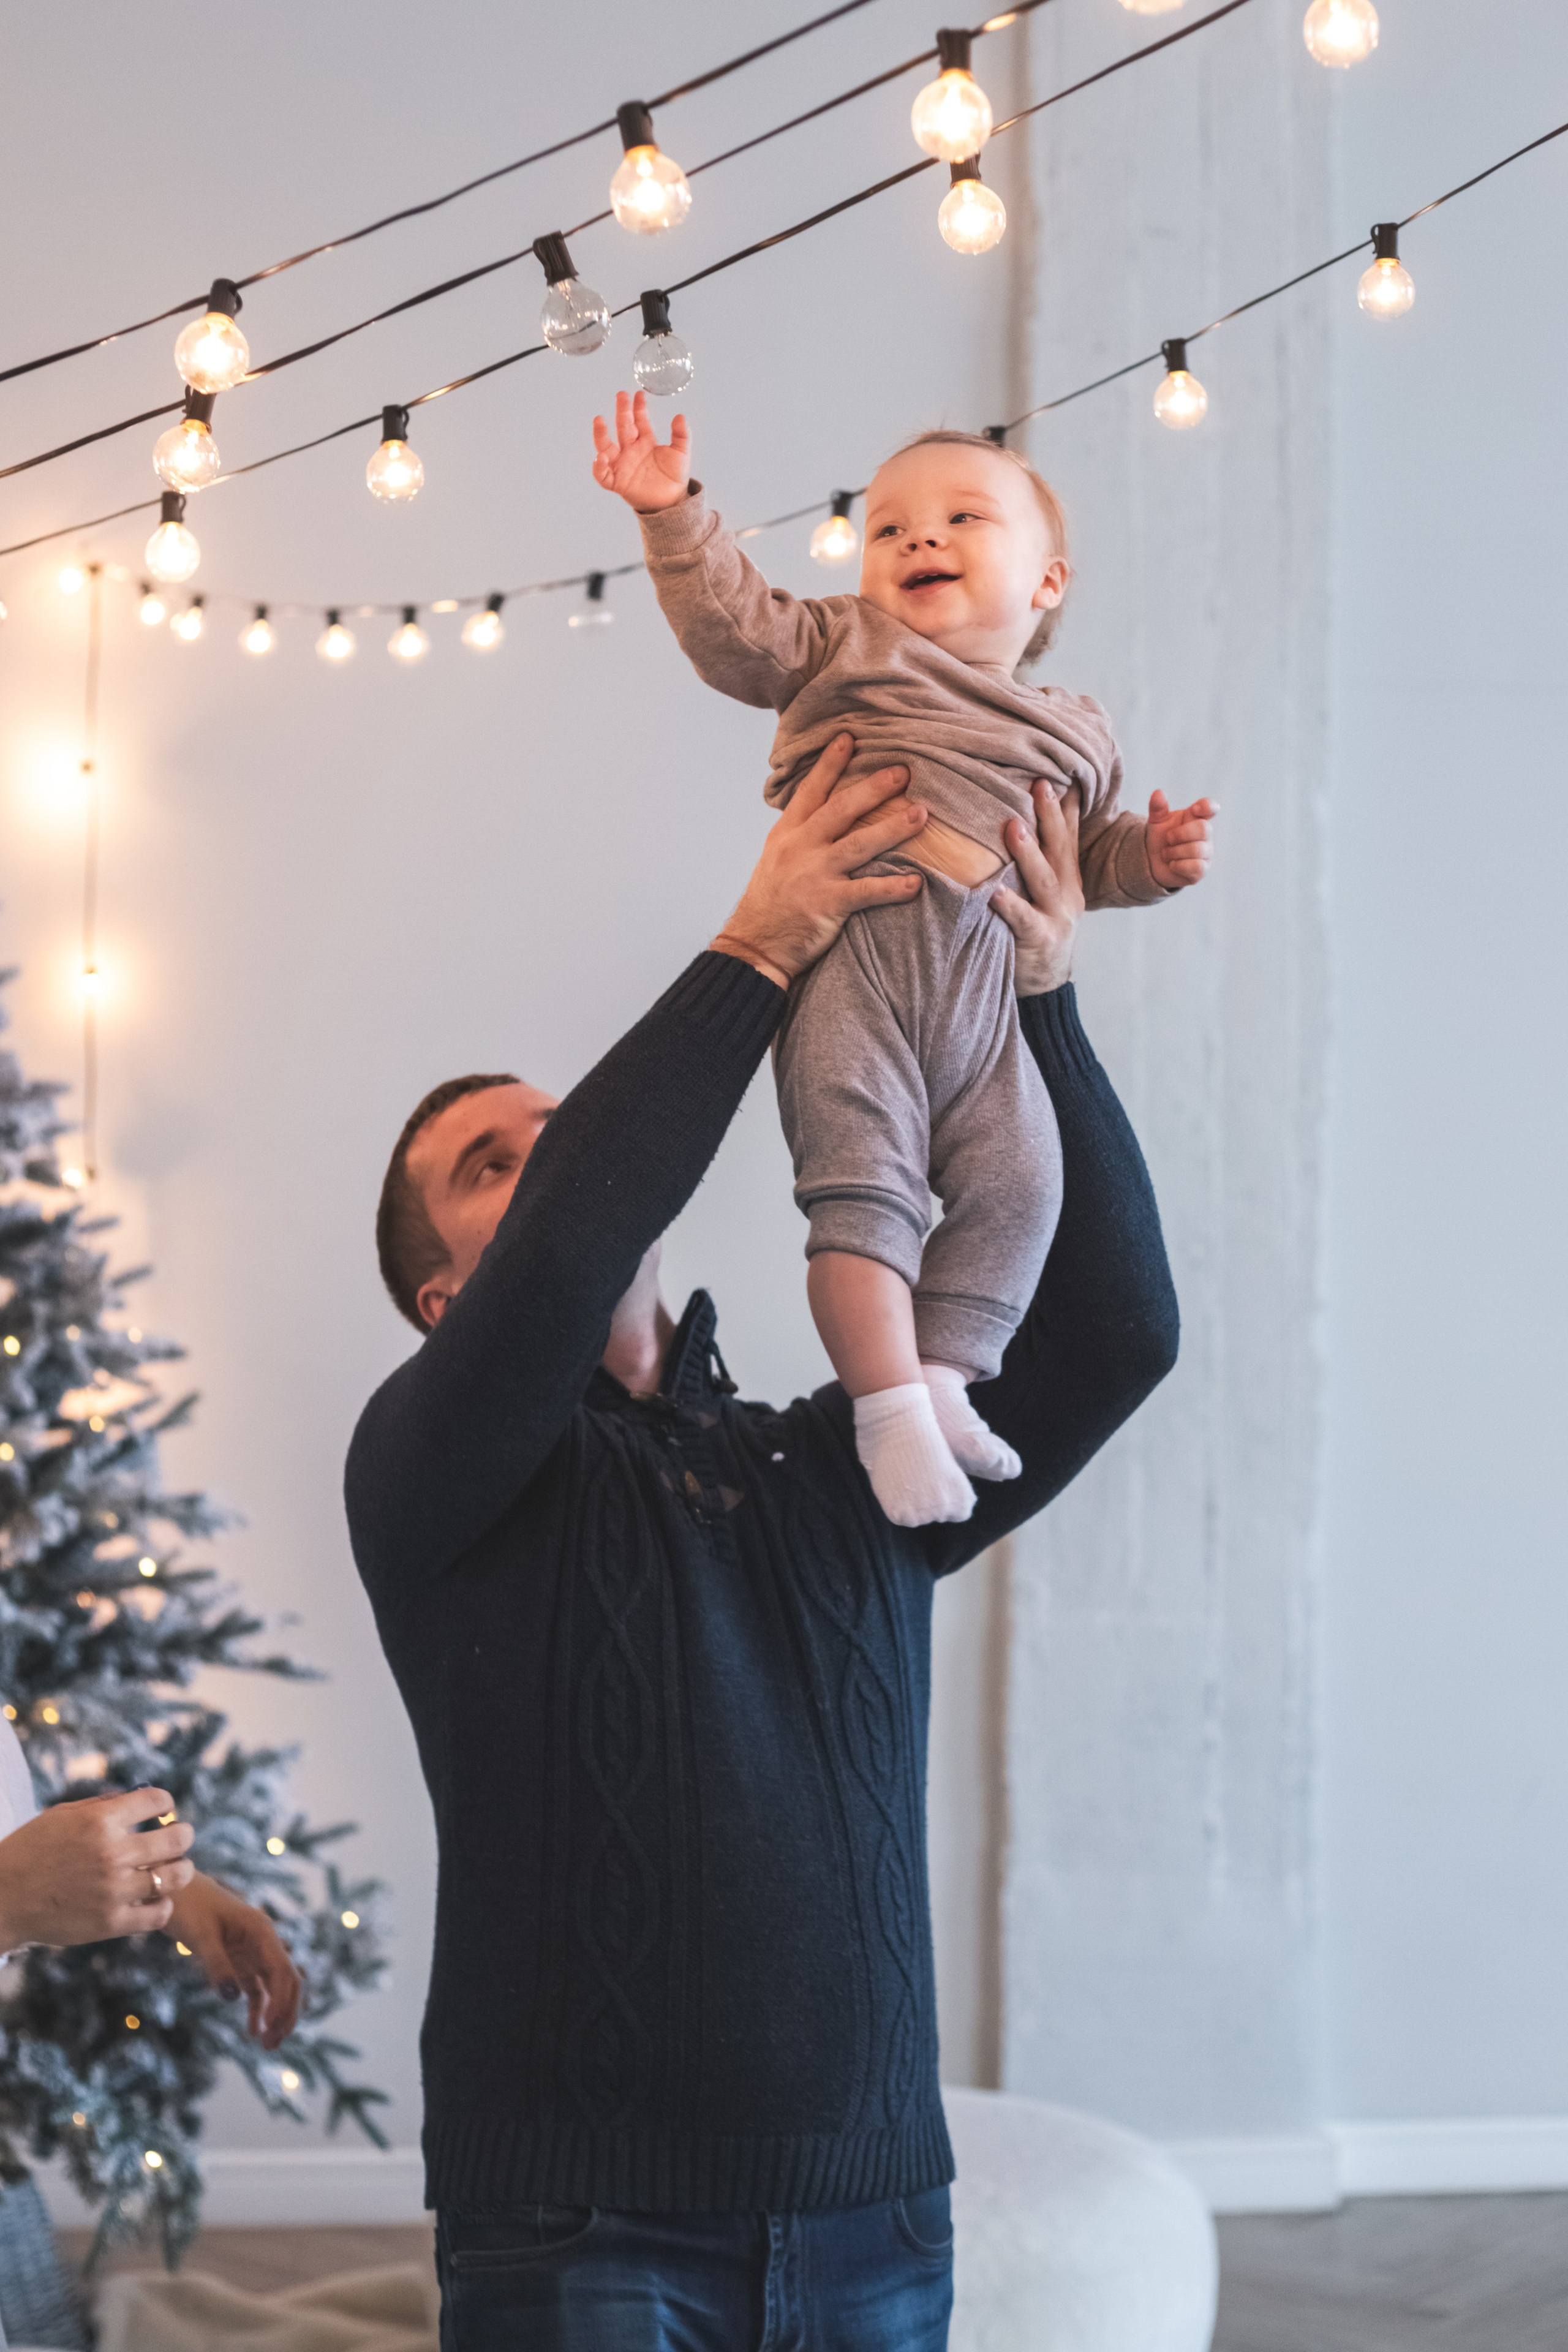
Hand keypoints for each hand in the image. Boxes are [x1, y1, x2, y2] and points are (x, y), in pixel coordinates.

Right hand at [0, 1786, 193, 1949]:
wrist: (3, 1898)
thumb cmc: (31, 1851)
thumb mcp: (62, 1815)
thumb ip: (103, 1805)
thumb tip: (139, 1797)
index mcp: (100, 1821)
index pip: (156, 1801)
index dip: (163, 1802)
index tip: (162, 1809)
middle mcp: (111, 1853)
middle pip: (175, 1839)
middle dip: (183, 1835)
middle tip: (179, 1837)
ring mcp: (113, 1890)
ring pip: (174, 1877)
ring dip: (181, 1870)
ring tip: (176, 1868)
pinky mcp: (110, 1923)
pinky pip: (157, 1914)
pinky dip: (162, 1905)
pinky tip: (155, 1898)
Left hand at [166, 1873, 302, 2050]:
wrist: (172, 1890)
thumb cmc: (187, 1907)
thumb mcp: (200, 1935)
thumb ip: (217, 1964)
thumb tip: (233, 1998)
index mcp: (261, 1931)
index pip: (283, 1971)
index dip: (282, 2001)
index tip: (270, 2028)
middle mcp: (263, 1942)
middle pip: (287, 1981)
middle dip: (285, 2013)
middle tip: (273, 2044)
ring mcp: (252, 1951)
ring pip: (275, 1987)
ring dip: (275, 2014)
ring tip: (267, 2045)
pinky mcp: (239, 1959)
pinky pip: (256, 1987)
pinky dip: (257, 2008)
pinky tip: (252, 2030)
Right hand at [591, 389, 691, 512]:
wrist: (672, 502)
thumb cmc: (674, 477)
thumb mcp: (681, 453)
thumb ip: (681, 435)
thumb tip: (680, 416)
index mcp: (645, 441)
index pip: (639, 420)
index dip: (638, 407)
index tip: (639, 394)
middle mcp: (631, 450)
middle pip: (623, 427)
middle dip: (621, 411)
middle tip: (621, 395)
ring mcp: (622, 465)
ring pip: (606, 447)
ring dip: (601, 434)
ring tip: (599, 421)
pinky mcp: (618, 482)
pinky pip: (603, 475)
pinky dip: (599, 468)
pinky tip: (601, 458)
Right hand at [711, 734, 928, 985]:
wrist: (754, 944)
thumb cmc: (769, 903)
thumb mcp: (776, 858)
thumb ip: (802, 834)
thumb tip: (827, 815)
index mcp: (787, 834)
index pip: (810, 791)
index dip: (830, 764)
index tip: (850, 738)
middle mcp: (800, 848)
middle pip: (840, 809)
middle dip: (873, 788)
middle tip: (902, 771)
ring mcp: (814, 875)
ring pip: (859, 844)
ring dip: (892, 828)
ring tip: (921, 814)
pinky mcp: (828, 904)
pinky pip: (867, 892)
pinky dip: (893, 887)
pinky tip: (916, 882)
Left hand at [991, 783, 1085, 995]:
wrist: (1046, 988)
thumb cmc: (1033, 934)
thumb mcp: (1043, 896)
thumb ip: (1036, 864)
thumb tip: (1015, 822)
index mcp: (1067, 880)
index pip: (1068, 836)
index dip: (1067, 806)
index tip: (1061, 773)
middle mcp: (1066, 895)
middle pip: (1059, 849)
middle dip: (1050, 816)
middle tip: (1038, 784)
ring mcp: (1055, 918)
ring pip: (1044, 879)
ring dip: (1028, 852)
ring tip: (1012, 826)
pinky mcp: (1039, 941)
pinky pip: (1023, 921)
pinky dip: (1011, 905)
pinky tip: (995, 893)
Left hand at [1146, 789, 1217, 889]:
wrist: (1152, 862)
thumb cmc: (1160, 838)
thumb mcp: (1156, 822)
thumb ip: (1158, 808)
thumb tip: (1158, 792)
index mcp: (1195, 817)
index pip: (1210, 807)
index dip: (1208, 806)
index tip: (1194, 810)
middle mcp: (1205, 834)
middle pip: (1204, 828)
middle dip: (1180, 834)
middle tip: (1168, 839)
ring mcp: (1206, 852)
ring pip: (1197, 849)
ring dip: (1175, 852)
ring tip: (1167, 853)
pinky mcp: (1202, 870)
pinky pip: (1196, 867)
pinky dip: (1178, 865)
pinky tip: (1172, 864)